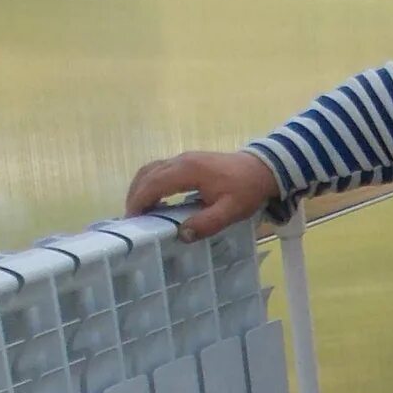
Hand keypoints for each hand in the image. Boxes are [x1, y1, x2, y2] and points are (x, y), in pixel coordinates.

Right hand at [124, 149, 279, 237]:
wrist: (262, 168)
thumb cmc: (247, 190)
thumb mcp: (230, 211)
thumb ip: (207, 223)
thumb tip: (181, 234)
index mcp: (188, 171)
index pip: (154, 184)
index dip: (140, 201)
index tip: (131, 220)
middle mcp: (181, 160)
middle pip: (147, 174)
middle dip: (135, 196)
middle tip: (130, 220)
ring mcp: (183, 158)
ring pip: (151, 169)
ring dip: (141, 188)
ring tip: (138, 211)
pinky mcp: (188, 161)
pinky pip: (160, 169)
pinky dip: (150, 183)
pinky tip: (154, 200)